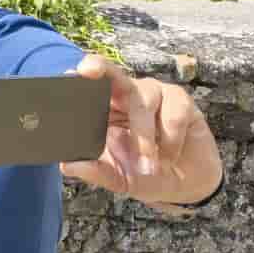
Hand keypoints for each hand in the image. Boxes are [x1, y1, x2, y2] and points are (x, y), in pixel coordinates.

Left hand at [60, 53, 222, 206]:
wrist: (187, 183)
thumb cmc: (146, 174)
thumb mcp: (119, 178)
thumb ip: (96, 172)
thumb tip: (67, 166)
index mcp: (106, 109)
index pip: (89, 86)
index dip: (80, 77)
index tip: (68, 73)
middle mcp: (127, 94)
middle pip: (112, 73)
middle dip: (100, 69)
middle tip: (87, 70)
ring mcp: (154, 93)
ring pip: (142, 102)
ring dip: (144, 138)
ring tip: (148, 167)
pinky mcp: (180, 99)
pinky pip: (173, 114)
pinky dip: (170, 141)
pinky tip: (169, 156)